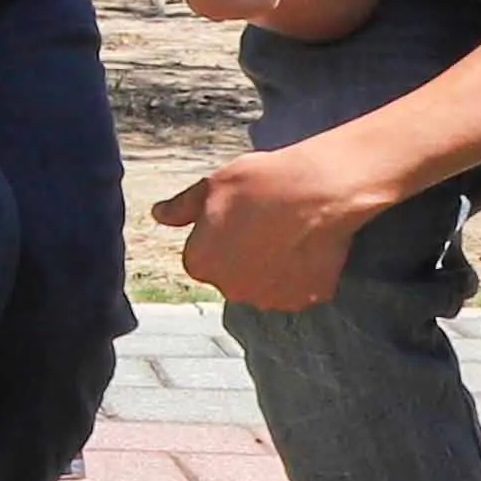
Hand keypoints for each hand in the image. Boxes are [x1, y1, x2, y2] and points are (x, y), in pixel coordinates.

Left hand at [152, 139, 381, 313]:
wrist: (321, 191)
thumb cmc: (261, 183)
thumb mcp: (211, 186)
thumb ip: (181, 208)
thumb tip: (159, 214)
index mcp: (201, 264)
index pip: (201, 257)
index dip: (218, 235)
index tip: (237, 217)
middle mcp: (232, 289)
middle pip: (232, 275)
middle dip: (243, 255)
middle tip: (264, 223)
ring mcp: (271, 297)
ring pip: (264, 283)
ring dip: (271, 267)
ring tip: (288, 232)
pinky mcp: (306, 298)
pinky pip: (297, 288)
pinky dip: (300, 273)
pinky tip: (307, 245)